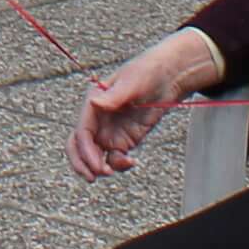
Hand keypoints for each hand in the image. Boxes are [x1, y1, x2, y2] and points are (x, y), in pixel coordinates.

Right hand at [72, 29, 227, 177]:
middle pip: (79, 146)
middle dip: (82, 163)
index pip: (81, 132)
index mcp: (93, 103)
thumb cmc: (147, 72)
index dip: (85, 151)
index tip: (97, 165)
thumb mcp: (131, 82)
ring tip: (112, 171)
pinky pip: (114, 157)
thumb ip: (113, 96)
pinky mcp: (125, 140)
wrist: (169, 77)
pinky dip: (118, 164)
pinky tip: (131, 161)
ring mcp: (111, 130)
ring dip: (98, 167)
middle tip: (93, 177)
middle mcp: (98, 119)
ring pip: (94, 155)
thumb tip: (94, 103)